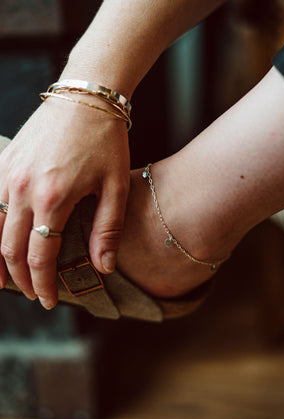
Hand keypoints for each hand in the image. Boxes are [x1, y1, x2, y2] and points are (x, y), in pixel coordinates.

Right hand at [0, 97, 129, 308]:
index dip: (42, 285)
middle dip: (20, 279)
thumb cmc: (105, 139)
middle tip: (32, 294)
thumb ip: (107, 229)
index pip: (39, 257)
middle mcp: (22, 188)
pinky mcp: (4, 161)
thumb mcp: (116, 186)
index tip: (48, 301)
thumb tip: (103, 267)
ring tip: (4, 280)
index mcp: (53, 197)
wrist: (86, 94)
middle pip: (10, 248)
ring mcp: (7, 173)